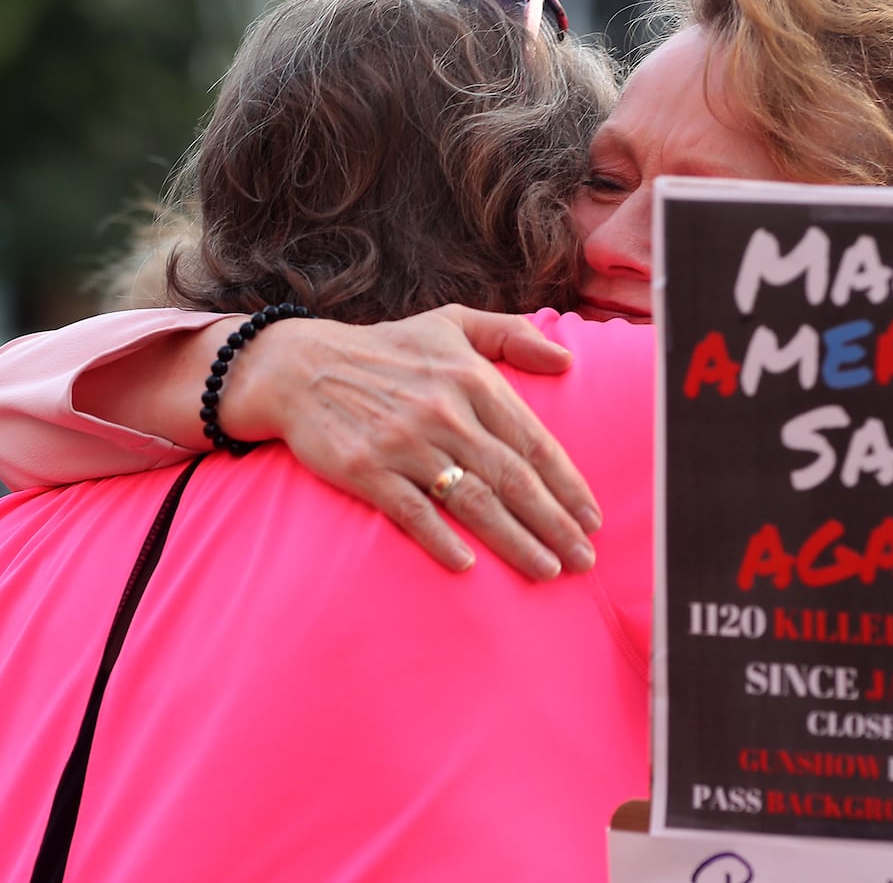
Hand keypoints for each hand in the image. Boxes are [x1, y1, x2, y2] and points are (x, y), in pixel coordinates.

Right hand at [225, 305, 601, 578]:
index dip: (568, 485)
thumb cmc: (387, 349)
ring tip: (547, 569)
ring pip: (472, 500)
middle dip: (555, 523)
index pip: (534, 442)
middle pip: (513, 478)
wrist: (300, 367)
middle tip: (584, 559)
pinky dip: (441, 538)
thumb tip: (567, 358)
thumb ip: (512, 335)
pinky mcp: (365, 469)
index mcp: (472, 379)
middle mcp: (444, 411)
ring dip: (514, 540)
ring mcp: (404, 443)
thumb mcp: (451, 323)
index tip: (593, 518)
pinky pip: (412, 511)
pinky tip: (468, 565)